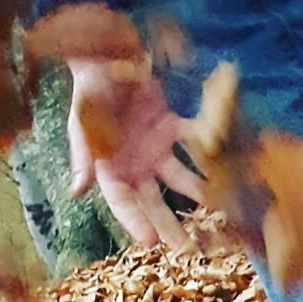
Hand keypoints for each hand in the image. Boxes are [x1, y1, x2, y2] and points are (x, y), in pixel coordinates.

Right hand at [68, 58, 204, 248]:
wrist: (107, 51)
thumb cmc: (90, 88)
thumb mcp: (83, 123)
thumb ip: (84, 157)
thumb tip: (77, 191)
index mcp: (109, 168)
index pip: (123, 203)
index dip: (135, 222)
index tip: (151, 243)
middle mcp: (133, 163)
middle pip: (152, 201)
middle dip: (169, 225)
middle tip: (187, 250)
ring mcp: (153, 146)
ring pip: (177, 178)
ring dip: (195, 195)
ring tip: (216, 216)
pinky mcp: (170, 124)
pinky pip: (191, 140)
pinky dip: (206, 149)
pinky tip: (225, 164)